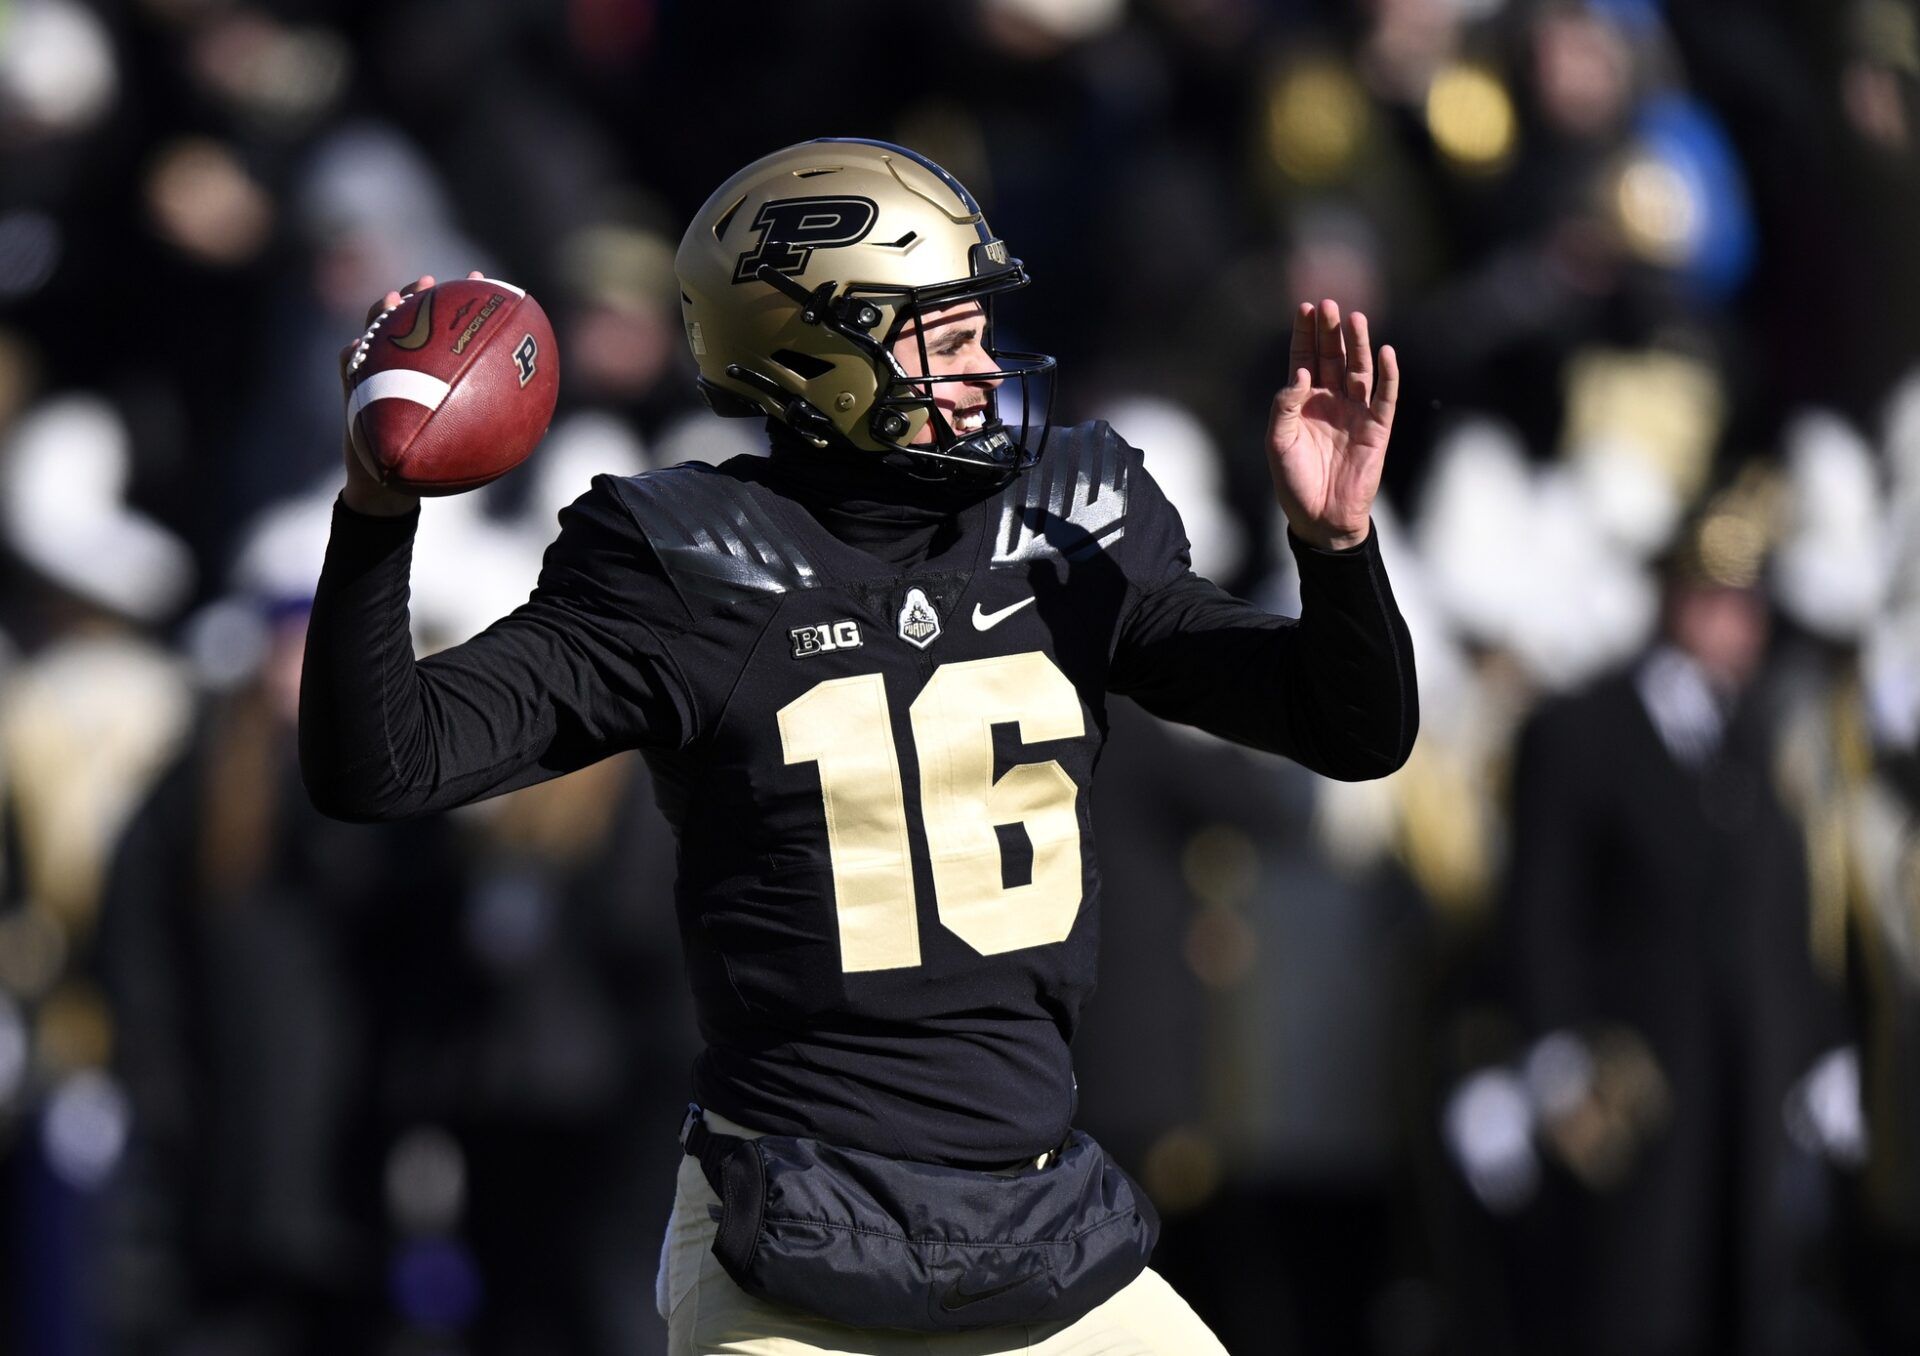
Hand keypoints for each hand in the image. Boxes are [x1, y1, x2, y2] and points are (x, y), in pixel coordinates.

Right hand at [335, 271, 484, 515]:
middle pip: (409, 317)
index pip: (447, 324)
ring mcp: (375, 371)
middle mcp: (405, 361)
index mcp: (434, 365)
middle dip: (418, 294)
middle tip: (431, 283)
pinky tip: (357, 347)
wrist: (395, 483)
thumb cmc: (436, 454)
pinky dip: (352, 354)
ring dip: (380, 313)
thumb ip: (501, 424)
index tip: (481, 281)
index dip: (463, 299)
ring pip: (375, 332)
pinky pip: (349, 367)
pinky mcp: (352, 389)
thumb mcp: (472, 439)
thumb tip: (550, 426)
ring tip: (391, 302)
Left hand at [1266, 299, 1398, 550]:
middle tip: (1328, 303)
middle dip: (1330, 331)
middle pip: (1332, 357)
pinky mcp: (1377, 428)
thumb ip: (1283, 407)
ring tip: (1355, 318)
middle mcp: (1331, 400)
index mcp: (1304, 401)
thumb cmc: (1294, 481)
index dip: (1306, 334)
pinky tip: (1385, 352)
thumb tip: (1300, 375)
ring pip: (1358, 370)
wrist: (1320, 518)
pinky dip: (1387, 375)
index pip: (1305, 358)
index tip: (1305, 307)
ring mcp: (1356, 412)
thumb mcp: (1278, 442)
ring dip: (1358, 344)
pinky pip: (1384, 397)